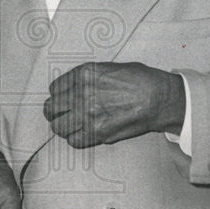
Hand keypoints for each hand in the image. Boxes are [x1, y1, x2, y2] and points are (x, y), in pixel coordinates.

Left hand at [44, 62, 185, 148]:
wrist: (158, 98)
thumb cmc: (140, 80)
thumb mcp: (109, 68)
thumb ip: (87, 77)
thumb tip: (74, 87)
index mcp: (83, 75)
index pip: (54, 88)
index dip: (57, 95)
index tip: (62, 99)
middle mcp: (81, 94)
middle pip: (51, 109)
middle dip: (55, 112)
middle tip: (62, 114)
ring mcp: (88, 115)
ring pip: (58, 127)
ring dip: (64, 127)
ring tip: (72, 125)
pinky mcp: (97, 132)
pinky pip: (74, 141)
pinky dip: (76, 139)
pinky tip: (84, 134)